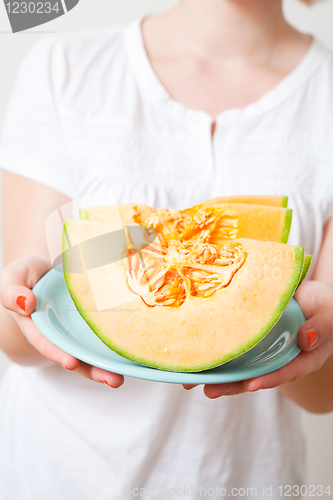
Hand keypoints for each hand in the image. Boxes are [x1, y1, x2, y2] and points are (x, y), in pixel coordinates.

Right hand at [0, 256, 123, 387]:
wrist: (47, 270)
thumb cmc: (27, 275)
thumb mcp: (14, 277)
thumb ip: (12, 291)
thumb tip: (26, 303)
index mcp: (36, 326)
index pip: (46, 342)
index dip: (57, 352)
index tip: (70, 362)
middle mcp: (58, 333)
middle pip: (74, 355)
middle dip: (91, 370)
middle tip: (112, 380)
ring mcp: (77, 331)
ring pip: (91, 351)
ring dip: (106, 366)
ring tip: (121, 378)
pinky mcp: (93, 323)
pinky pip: (104, 335)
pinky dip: (117, 345)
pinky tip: (132, 353)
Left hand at [183, 281, 332, 398]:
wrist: (306, 291)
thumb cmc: (323, 303)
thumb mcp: (329, 311)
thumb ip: (323, 326)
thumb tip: (307, 339)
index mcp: (304, 357)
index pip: (288, 371)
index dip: (270, 378)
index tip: (250, 385)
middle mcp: (281, 357)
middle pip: (257, 374)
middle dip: (232, 385)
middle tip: (209, 391)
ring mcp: (264, 349)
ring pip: (240, 365)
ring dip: (216, 373)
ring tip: (190, 382)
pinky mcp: (250, 337)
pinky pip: (233, 346)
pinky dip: (214, 351)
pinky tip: (193, 355)